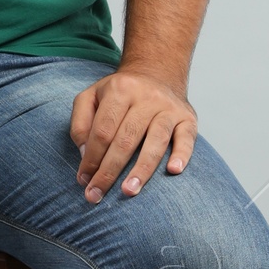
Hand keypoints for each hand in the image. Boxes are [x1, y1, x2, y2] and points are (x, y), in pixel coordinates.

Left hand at [69, 69, 196, 203]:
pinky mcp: (188, 118)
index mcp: (120, 90)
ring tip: (129, 191)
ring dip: (142, 169)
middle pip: (126, 139)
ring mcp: (169, 108)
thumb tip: (86, 154)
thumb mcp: (91, 96)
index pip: (103, 130)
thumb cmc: (119, 93)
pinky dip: (182, 154)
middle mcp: (146, 97)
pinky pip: (187, 138)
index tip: (84, 180)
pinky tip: (174, 170)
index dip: (91, 157)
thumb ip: (81, 122)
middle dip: (109, 170)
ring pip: (156, 141)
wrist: (157, 73)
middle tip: (96, 195)